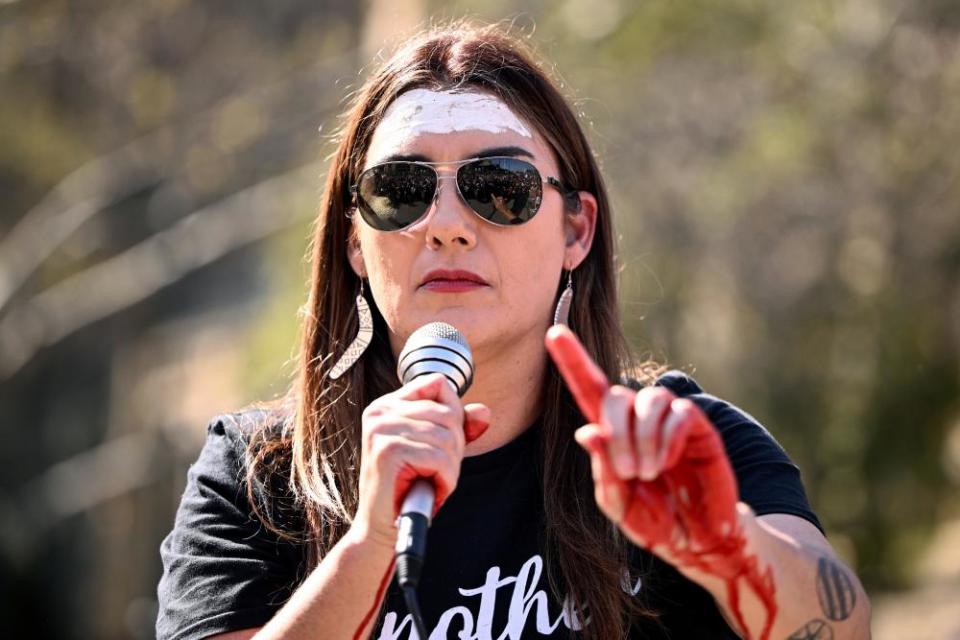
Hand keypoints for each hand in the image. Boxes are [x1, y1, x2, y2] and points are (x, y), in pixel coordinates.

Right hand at [354, 373, 489, 546]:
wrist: (382, 527)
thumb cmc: (408, 487)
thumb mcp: (436, 449)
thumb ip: (459, 426)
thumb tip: (484, 411)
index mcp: (388, 404)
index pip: (437, 383)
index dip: (453, 414)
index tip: (441, 443)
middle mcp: (380, 411)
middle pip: (448, 412)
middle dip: (454, 448)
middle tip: (436, 471)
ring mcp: (381, 429)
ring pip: (447, 437)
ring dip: (449, 468)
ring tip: (431, 481)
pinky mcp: (388, 451)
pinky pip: (440, 458)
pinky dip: (444, 480)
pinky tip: (429, 489)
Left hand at [544, 325, 741, 574]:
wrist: (699, 539)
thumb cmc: (655, 520)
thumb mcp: (620, 505)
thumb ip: (603, 471)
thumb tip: (587, 432)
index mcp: (614, 434)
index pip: (589, 389)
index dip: (572, 360)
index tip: (554, 332)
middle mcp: (639, 419)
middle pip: (616, 394)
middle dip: (616, 431)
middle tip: (627, 471)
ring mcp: (670, 419)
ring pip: (648, 400)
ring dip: (643, 437)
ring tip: (648, 471)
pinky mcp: (699, 427)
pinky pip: (680, 413)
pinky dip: (668, 438)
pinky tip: (669, 462)